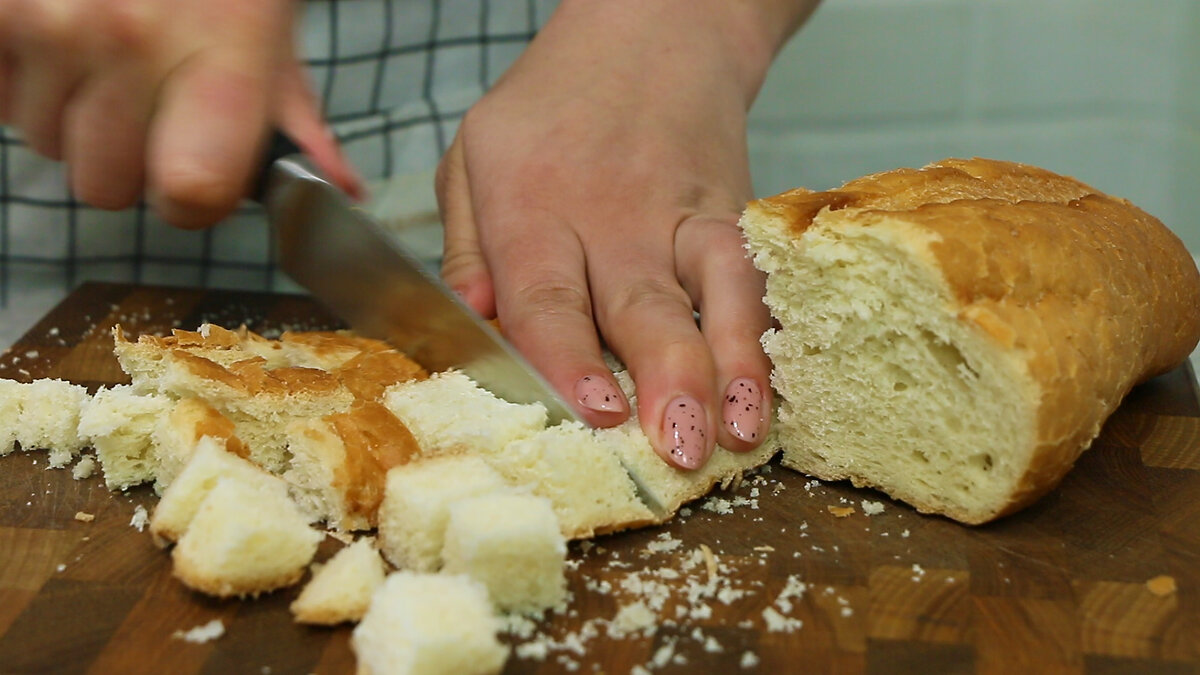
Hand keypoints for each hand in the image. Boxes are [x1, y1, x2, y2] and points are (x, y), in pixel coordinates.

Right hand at [0, 0, 360, 228]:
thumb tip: (335, 188)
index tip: (195, 181)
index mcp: (222, 52)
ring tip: (104, 57)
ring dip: (72, 115)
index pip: (192, 188)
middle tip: (146, 104)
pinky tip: (61, 42)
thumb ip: (295, 118)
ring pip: (45, 143)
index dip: (193, 201)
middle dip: (125, 161)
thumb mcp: (272, 31)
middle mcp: (130, 36)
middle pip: (104, 185)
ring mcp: (53, 20)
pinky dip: (23, 79)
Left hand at [437, 1, 793, 469]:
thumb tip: (473, 327)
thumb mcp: (473, 157)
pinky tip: (771, 388)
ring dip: (728, 366)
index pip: (547, 293)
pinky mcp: (731, 215)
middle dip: (662, 378)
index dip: (568, 357)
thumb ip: (466, 249)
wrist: (653, 35)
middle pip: (639, 303)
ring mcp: (681, 215)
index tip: (593, 410)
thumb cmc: (550, 109)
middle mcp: (612, 215)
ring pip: (714, 294)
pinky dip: (764, 336)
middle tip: (674, 444)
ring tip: (738, 432)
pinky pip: (754, 278)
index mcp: (533, 204)